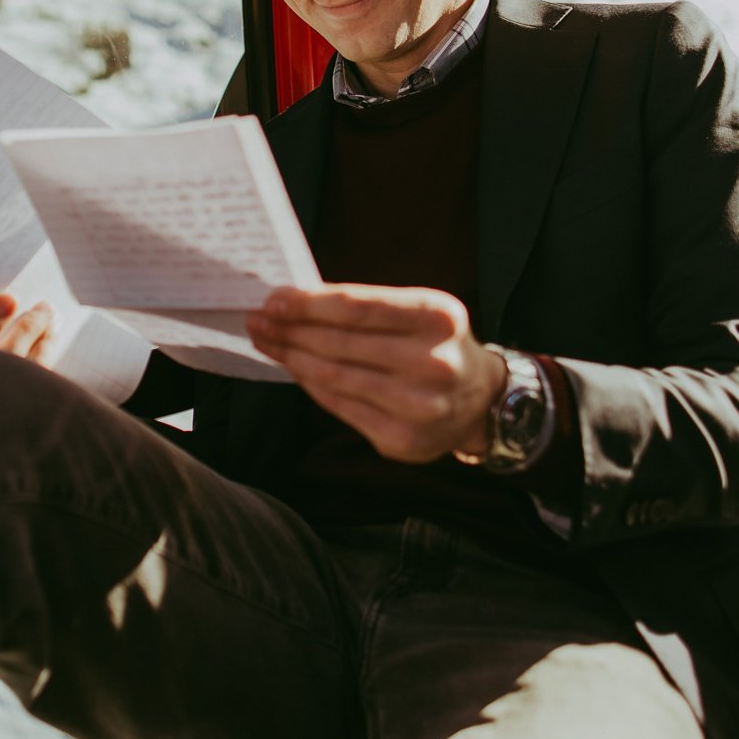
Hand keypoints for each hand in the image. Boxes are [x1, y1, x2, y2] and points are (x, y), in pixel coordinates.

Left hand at [246, 284, 506, 463]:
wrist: (480, 400)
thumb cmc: (436, 344)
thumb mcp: (419, 310)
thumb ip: (366, 307)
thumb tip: (294, 304)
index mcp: (437, 317)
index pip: (359, 307)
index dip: (310, 303)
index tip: (274, 299)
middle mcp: (433, 362)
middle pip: (341, 343)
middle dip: (292, 329)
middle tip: (258, 319)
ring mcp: (419, 406)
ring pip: (335, 376)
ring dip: (292, 357)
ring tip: (267, 341)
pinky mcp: (402, 439)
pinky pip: (340, 406)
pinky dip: (310, 384)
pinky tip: (294, 368)